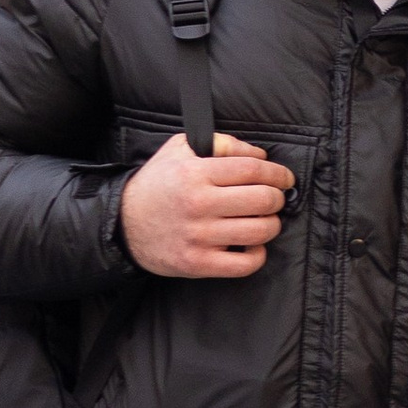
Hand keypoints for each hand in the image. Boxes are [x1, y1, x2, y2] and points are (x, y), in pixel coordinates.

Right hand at [120, 130, 293, 280]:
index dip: (278, 173)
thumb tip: (259, 154)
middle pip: (263, 200)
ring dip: (271, 224)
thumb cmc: (157, 185)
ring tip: (264, 220)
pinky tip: (251, 245)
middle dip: (277, 198)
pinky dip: (258, 255)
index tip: (285, 178)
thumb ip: (220, 143)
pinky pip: (245, 264)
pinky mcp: (198, 263)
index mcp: (195, 172)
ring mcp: (199, 236)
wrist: (123, 225)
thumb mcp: (179, 149)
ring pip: (260, 231)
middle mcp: (198, 203)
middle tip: (274, 198)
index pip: (253, 169)